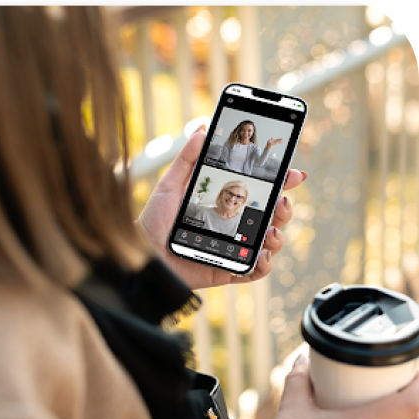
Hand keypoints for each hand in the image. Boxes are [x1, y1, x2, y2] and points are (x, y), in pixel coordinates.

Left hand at [137, 126, 307, 289]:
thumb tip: (202, 129)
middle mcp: (233, 225)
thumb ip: (187, 159)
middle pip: (271, 216)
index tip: (293, 173)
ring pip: (270, 242)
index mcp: (224, 203)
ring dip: (279, 235)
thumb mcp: (170, 185)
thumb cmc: (154, 221)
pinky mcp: (228, 270)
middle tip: (281, 201)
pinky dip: (265, 264)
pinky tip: (262, 254)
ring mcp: (233, 248)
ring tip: (271, 229)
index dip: (280, 182)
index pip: (259, 191)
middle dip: (285, 208)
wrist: (144, 253)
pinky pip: (255, 270)